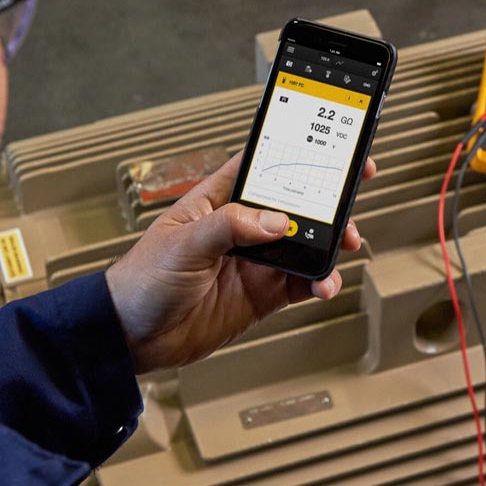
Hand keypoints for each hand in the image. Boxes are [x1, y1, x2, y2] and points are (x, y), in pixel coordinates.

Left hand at [104, 151, 375, 371]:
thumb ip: (230, 227)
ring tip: (344, 245)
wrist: (132, 337)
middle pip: (294, 205)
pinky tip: (323, 284)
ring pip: (304, 244)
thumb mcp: (183, 243)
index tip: (328, 148)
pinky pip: (299, 283)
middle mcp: (240, 229)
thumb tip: (275, 220)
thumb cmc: (141, 280)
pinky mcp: (260, 295)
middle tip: (353, 195)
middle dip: (327, 200)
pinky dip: (318, 282)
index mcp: (217, 202)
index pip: (261, 168)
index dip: (294, 154)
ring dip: (329, 243)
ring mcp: (253, 262)